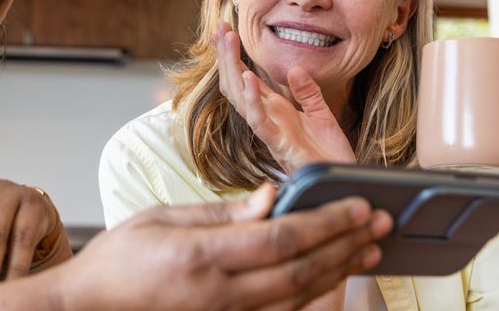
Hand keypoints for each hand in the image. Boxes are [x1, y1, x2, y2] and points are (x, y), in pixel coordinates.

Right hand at [57, 185, 392, 310]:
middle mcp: (220, 295)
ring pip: (298, 299)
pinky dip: (312, 300)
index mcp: (203, 257)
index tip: (359, 206)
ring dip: (339, 273)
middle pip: (301, 270)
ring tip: (368, 251)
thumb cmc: (118, 261)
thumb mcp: (162, 219)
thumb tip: (272, 197)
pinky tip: (332, 282)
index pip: (282, 237)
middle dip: (346, 245)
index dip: (327, 222)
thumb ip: (222, 212)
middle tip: (380, 224)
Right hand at [216, 22, 355, 172]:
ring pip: (241, 98)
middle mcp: (267, 119)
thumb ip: (308, 92)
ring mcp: (271, 132)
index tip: (223, 30)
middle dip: (226, 55)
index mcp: (275, 110)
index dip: (233, 55)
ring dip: (232, 69)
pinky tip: (249, 77)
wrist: (345, 185)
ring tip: (228, 41)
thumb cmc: (331, 155)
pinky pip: (260, 122)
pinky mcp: (280, 146)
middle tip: (219, 27)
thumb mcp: (322, 115)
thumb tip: (294, 68)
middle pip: (236, 83)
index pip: (246, 77)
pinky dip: (252, 100)